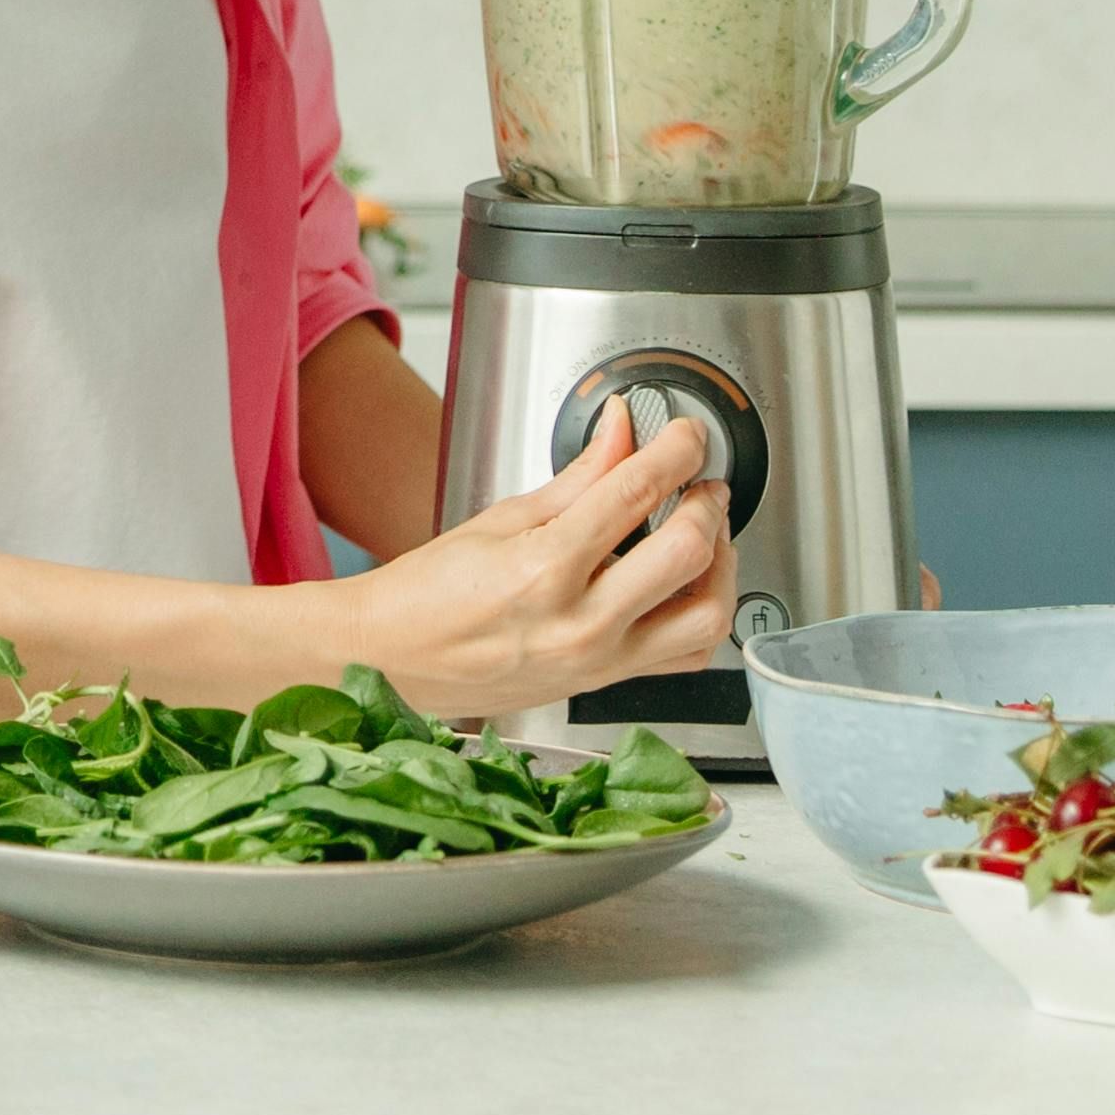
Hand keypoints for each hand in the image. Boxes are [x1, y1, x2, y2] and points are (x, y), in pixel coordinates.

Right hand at [324, 408, 737, 720]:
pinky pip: (686, 657)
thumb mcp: (502, 517)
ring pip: (706, 616)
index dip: (676, 449)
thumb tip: (622, 430)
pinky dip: (702, 617)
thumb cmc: (431, 592)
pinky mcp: (608, 683)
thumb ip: (579, 475)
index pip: (637, 491)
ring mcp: (600, 661)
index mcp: (545, 567)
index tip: (688, 433)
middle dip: (708, 503)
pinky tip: (686, 586)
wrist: (393, 658)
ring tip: (704, 535)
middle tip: (701, 481)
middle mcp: (581, 622)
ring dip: (721, 566)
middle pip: (688, 552)